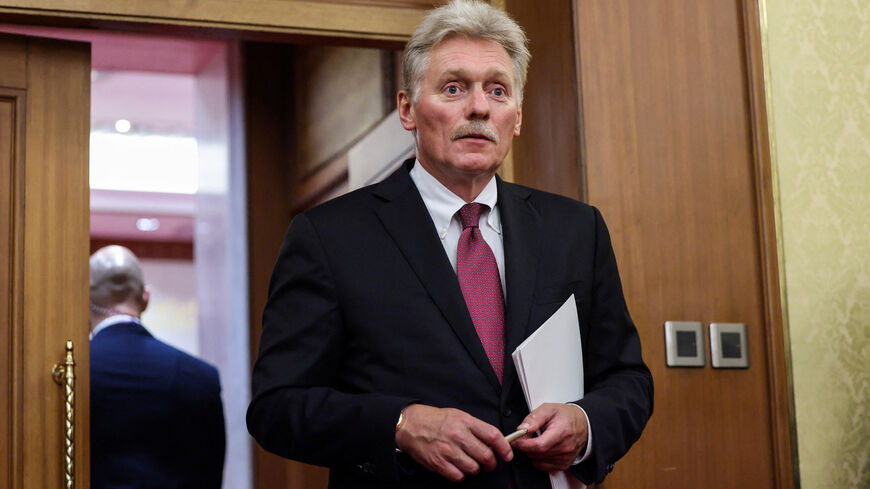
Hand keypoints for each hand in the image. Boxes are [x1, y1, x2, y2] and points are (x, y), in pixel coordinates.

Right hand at [395, 404, 513, 481]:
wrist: (410, 424)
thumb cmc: (435, 419)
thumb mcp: (458, 415)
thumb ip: (475, 428)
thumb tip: (494, 442)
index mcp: (465, 421)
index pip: (493, 436)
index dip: (504, 447)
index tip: (507, 454)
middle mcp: (458, 435)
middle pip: (485, 455)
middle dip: (490, 463)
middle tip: (488, 463)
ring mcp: (447, 450)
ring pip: (473, 468)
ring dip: (475, 469)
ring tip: (470, 463)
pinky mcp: (438, 463)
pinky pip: (458, 476)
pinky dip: (461, 475)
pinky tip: (457, 467)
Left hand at [511, 403, 587, 471]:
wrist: (583, 424)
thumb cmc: (566, 416)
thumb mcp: (549, 409)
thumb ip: (534, 418)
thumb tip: (522, 428)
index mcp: (562, 432)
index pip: (539, 445)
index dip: (524, 444)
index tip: (516, 440)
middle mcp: (565, 447)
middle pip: (537, 454)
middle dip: (526, 447)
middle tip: (526, 437)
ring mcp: (565, 458)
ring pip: (538, 461)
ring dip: (532, 453)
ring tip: (536, 440)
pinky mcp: (564, 464)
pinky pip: (544, 466)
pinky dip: (538, 459)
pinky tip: (542, 448)